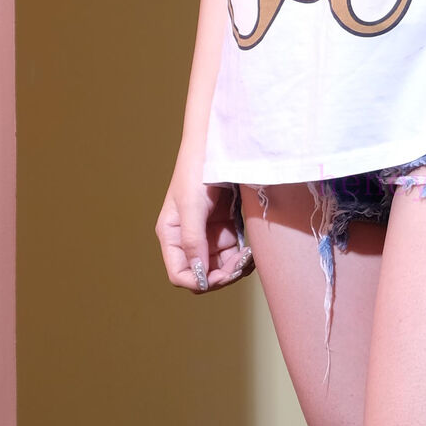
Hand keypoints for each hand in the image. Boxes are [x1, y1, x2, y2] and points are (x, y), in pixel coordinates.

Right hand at [156, 149, 251, 292]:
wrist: (219, 145)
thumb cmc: (197, 170)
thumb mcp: (192, 205)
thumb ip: (193, 240)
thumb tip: (199, 274)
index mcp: (172, 235)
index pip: (180, 273)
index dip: (199, 280)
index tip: (220, 275)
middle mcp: (188, 238)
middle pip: (203, 274)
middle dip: (221, 275)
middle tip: (241, 263)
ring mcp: (208, 234)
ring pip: (221, 267)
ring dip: (235, 268)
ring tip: (249, 256)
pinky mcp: (226, 228)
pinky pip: (234, 254)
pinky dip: (243, 258)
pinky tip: (252, 251)